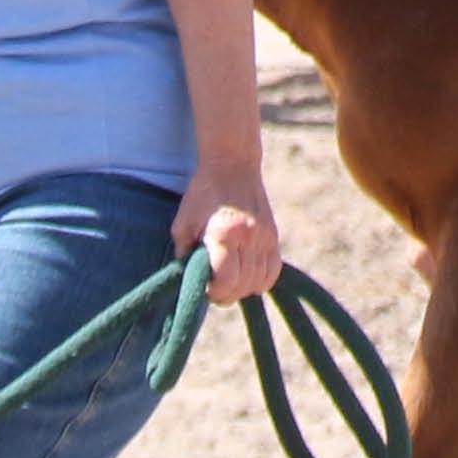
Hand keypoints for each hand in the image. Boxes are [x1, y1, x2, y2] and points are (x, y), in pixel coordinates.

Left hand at [176, 164, 281, 304]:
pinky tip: (246, 275)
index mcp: (224, 233)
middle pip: (243, 285)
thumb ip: (186, 255)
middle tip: (212, 286)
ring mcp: (266, 237)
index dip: (213, 291)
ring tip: (228, 279)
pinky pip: (273, 272)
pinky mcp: (274, 236)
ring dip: (242, 288)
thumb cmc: (202, 194)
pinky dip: (260, 281)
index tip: (204, 286)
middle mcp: (250, 237)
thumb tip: (190, 282)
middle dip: (225, 293)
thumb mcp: (183, 223)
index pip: (226, 280)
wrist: (233, 164)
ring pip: (260, 282)